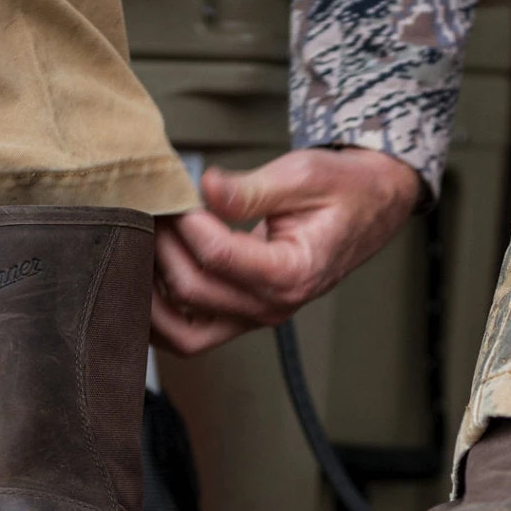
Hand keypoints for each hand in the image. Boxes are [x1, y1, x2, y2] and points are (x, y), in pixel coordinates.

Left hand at [151, 147, 421, 354]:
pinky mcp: (242, 317)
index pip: (219, 256)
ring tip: (143, 247)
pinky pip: (190, 335)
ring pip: (184, 332)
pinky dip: (161, 316)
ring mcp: (256, 317)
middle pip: (194, 291)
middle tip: (154, 210)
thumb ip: (249, 189)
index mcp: (295, 272)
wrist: (367, 208)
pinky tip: (147, 277)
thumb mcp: (301, 175)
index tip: (180, 193)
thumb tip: (204, 187)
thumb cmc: (340, 190)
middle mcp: (275, 306)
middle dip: (163, 248)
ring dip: (152, 294)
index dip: (187, 223)